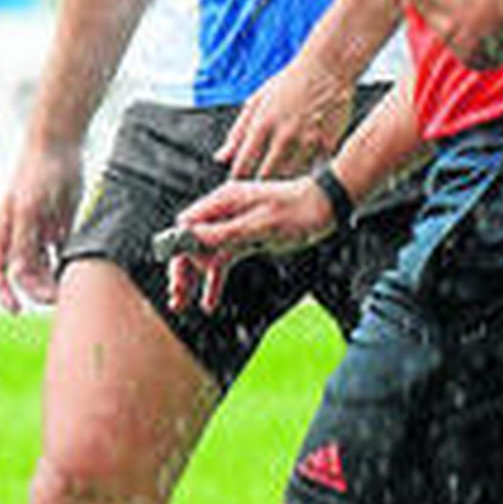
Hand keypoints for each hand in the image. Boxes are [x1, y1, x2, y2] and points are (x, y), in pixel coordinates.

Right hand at [0, 141, 81, 311]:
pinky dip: (66, 264)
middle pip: (25, 274)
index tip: (17, 310)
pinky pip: (62, 252)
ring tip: (68, 289)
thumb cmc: (38, 174)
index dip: (4, 294)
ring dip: (53, 279)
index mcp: (4, 232)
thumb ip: (24, 241)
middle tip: (57, 298)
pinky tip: (77, 271)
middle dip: (37, 289)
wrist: (60, 145)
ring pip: (44, 266)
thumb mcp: (30, 208)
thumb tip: (19, 274)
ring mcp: (40, 231)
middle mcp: (20, 235)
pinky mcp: (60, 224)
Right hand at [165, 175, 334, 315]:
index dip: (178, 248)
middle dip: (182, 268)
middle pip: (192, 242)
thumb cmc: (298, 210)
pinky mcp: (247, 238)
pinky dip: (214, 280)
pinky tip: (209, 301)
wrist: (326, 207)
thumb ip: (225, 232)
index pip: (187, 224)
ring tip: (182, 303)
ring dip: (194, 279)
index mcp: (225, 200)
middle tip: (176, 295)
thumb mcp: (262, 224)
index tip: (177, 272)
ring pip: (205, 255)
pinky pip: (223, 261)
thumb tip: (191, 238)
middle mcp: (226, 212)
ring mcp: (235, 226)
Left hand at [217, 60, 355, 178]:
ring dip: (284, 180)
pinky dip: (308, 170)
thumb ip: (238, 132)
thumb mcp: (257, 101)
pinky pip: (315, 168)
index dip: (238, 178)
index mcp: (262, 124)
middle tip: (261, 185)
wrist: (327, 66)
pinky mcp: (328, 142)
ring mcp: (307, 140)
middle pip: (265, 177)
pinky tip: (306, 165)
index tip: (242, 180)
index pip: (242, 166)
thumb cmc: (290, 81)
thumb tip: (220, 157)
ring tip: (283, 177)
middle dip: (260, 184)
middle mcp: (283, 134)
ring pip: (290, 177)